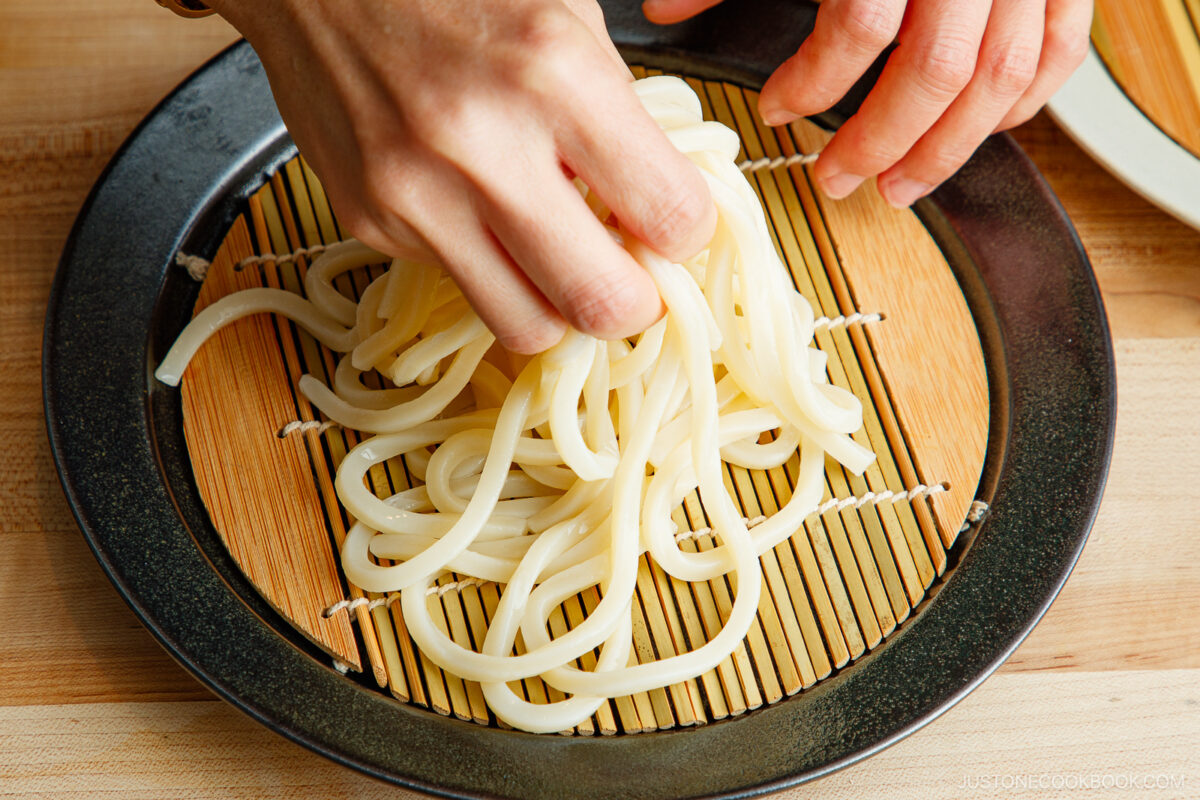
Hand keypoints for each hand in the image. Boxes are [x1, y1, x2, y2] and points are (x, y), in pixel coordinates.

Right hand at [208, 0, 715, 352]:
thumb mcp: (565, 14)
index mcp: (553, 73)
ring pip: (528, 327)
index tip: (674, 227)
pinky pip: (461, 285)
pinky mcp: (368, 222)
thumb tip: (659, 205)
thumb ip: (619, 116)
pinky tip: (479, 213)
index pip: (670, 215)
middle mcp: (482, 143)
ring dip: (558, 306)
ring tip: (557, 261)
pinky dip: (487, 266)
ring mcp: (416, 193)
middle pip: (601, 302)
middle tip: (628, 274)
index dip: (687, 233)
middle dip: (633, 302)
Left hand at [643, 0, 1092, 206]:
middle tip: (836, 178)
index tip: (775, 109)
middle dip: (881, 142)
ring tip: (901, 186)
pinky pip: (1062, 49)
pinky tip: (983, 131)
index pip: (859, 26)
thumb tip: (667, 10)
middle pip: (936, 72)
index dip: (811, 82)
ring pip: (1002, 76)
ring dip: (950, 147)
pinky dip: (1026, 100)